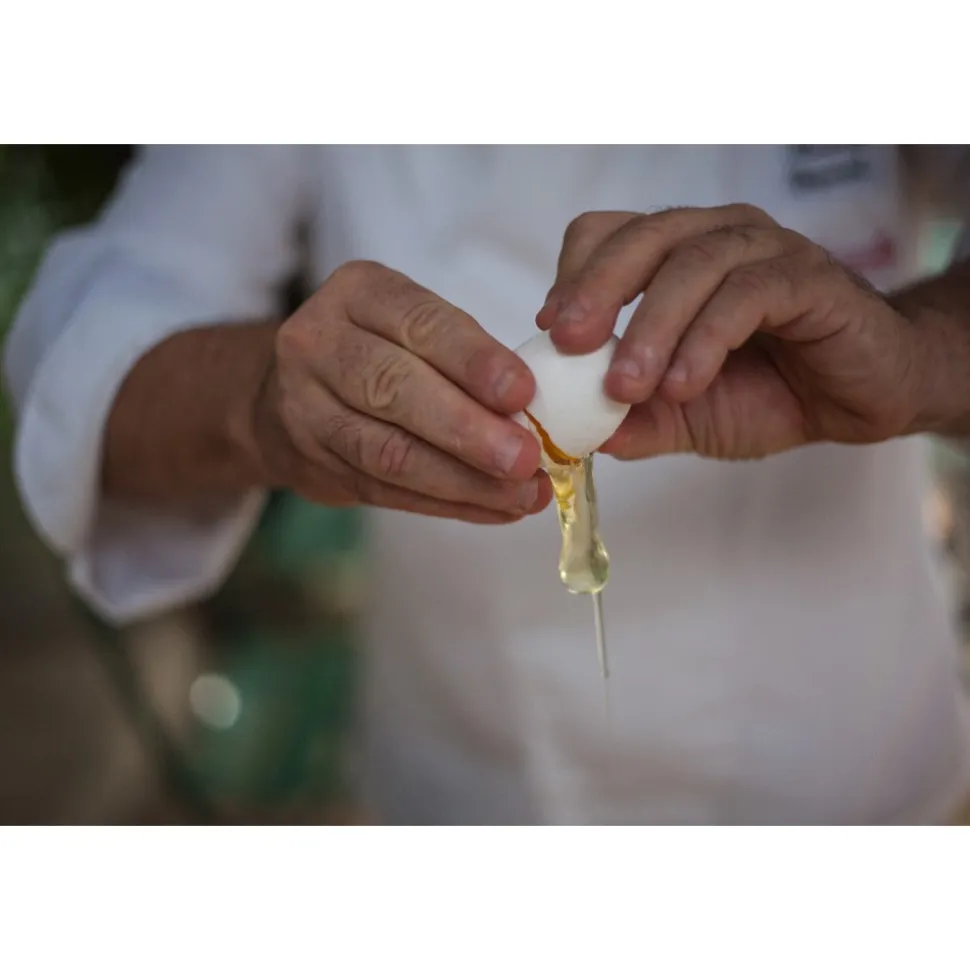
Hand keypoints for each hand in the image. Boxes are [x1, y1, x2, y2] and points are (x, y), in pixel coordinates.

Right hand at [253, 260, 550, 522]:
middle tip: (524, 459)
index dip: (473, 361)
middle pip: (394, 389)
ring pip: (389, 451)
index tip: (523, 394)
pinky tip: (495, 510)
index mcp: (357, 293)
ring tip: (521, 495)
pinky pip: (388, 491)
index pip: (420, 324)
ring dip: (464, 480)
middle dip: (468, 429)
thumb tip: (537, 414)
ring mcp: (306, 408)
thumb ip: (466, 359)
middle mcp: (319, 344)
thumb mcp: (412, 326)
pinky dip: (449, 504)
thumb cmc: (377, 351)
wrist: (286, 395)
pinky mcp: (314, 463)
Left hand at [536, 206, 927, 459]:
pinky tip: (685, 384)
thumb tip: (577, 436)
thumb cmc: (768, 391)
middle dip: (597, 290)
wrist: (861, 397)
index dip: (574, 275)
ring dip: (651, 326)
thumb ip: (634, 420)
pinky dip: (706, 338)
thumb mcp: (685, 415)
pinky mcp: (807, 278)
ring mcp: (764, 250)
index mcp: (676, 256)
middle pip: (644, 236)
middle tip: (568, 344)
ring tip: (626, 387)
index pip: (608, 234)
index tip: (551, 334)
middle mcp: (716, 238)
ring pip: (694, 262)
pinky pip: (748, 293)